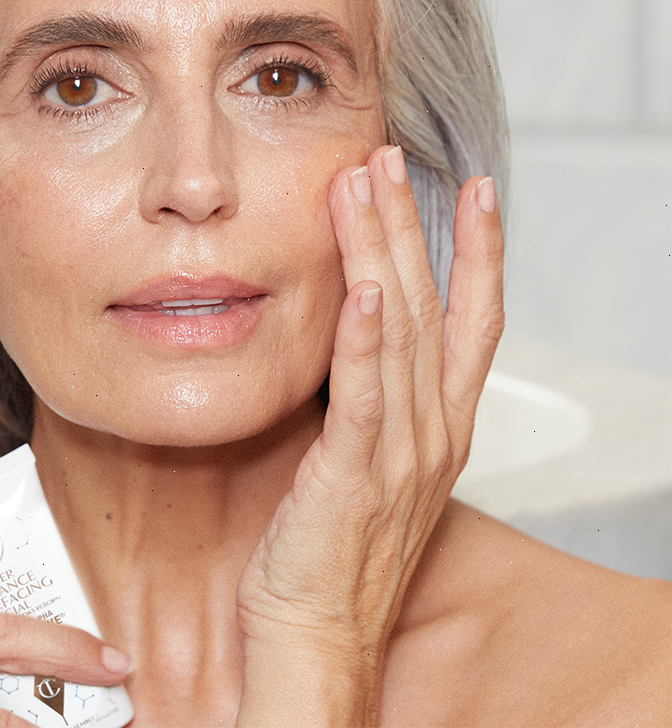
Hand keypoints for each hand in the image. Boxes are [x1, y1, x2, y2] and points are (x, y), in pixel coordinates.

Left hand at [235, 145, 503, 725]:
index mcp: (437, 428)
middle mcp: (431, 433)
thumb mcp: (366, 461)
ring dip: (385, 252)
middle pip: (434, 308)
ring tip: (366, 186)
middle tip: (393, 158)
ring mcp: (399, 454)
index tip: (475, 193)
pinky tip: (367, 287)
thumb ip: (370, 398)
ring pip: (403, 332)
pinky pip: (365, 395)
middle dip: (416, 225)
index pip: (473, 324)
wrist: (314, 635)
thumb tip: (352, 335)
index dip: (480, 254)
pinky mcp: (353, 475)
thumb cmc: (331, 551)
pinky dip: (368, 337)